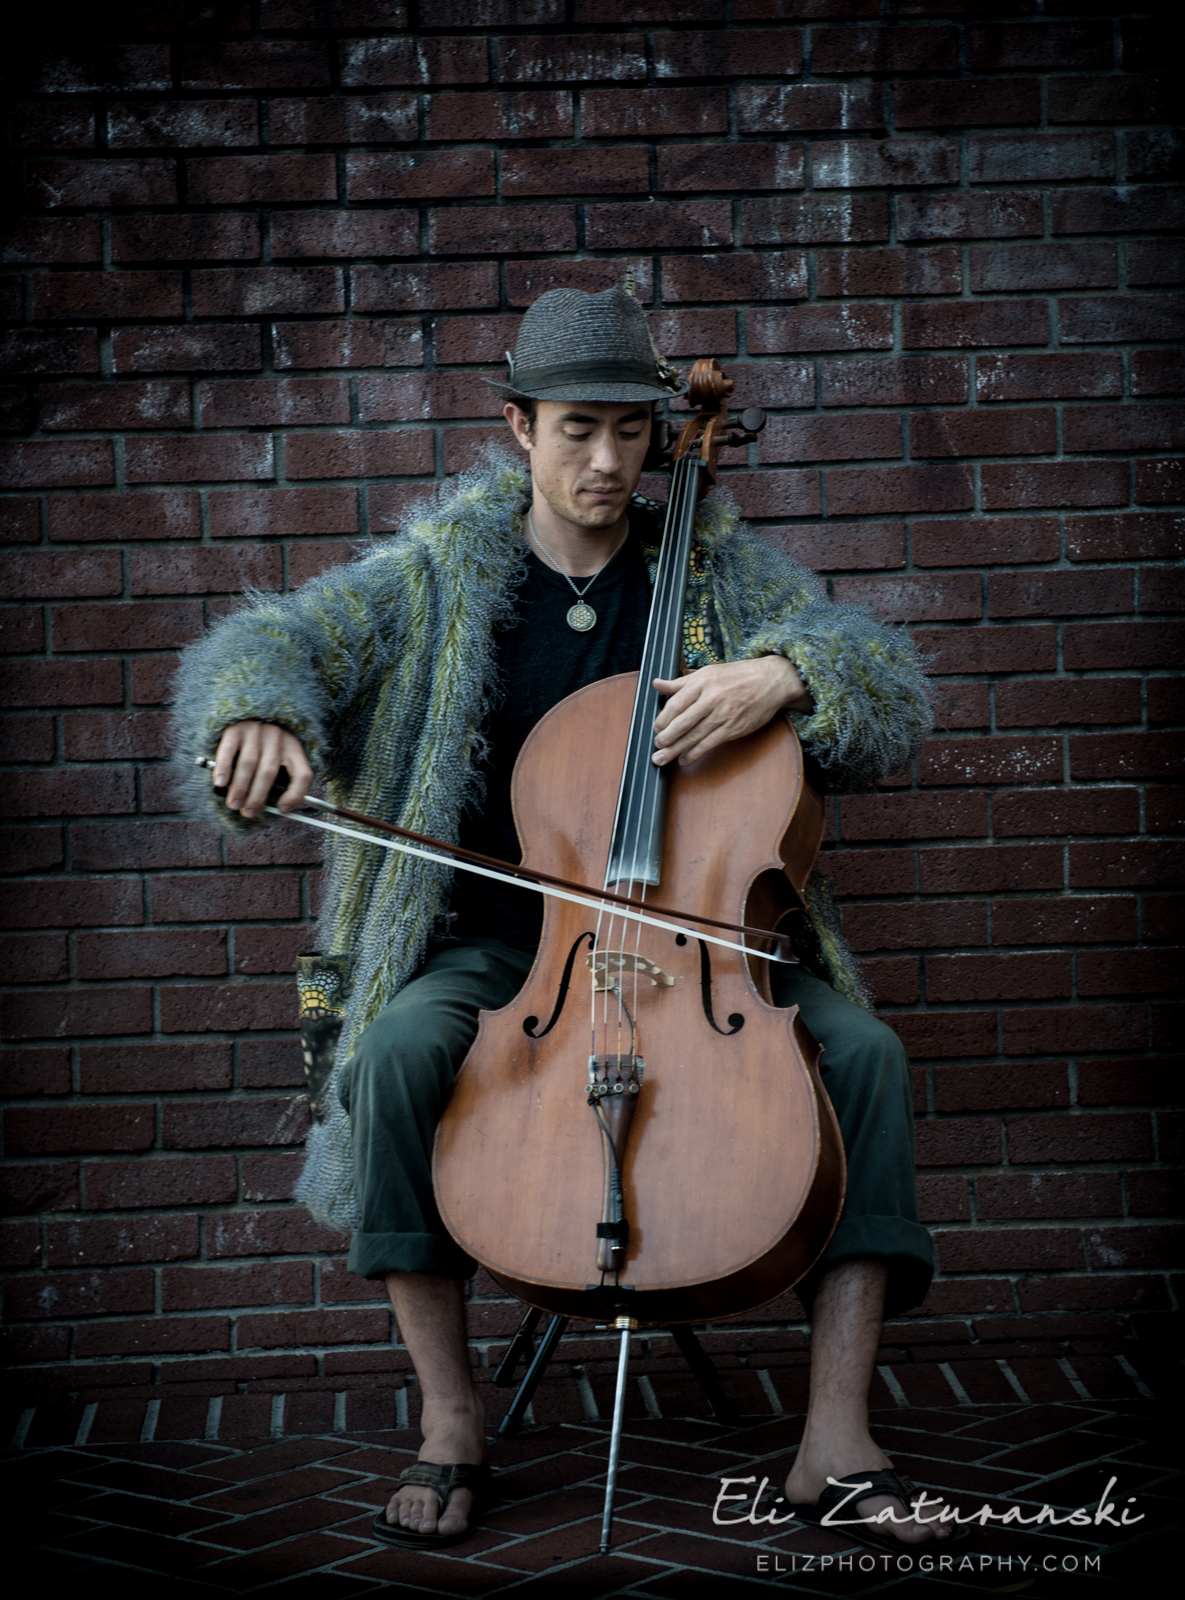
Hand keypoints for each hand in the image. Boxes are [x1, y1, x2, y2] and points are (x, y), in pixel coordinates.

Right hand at [213, 721, 312, 818]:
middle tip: (248, 812)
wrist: (250, 709)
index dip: (295, 795)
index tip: (282, 809)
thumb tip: (275, 808)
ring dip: (240, 787)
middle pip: (269, 772)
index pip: (302, 774)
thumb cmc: (266, 744)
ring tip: (234, 804)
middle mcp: (277, 738)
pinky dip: (224, 768)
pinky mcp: (235, 728)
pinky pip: (229, 751)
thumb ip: (280, 778)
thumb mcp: (281, 755)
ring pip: (249, 764)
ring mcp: (256, 731)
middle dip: (257, 796)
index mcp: (294, 748)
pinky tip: (220, 783)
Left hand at [652, 657, 811, 767]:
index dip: (663, 719)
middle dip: (666, 737)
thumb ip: (681, 682)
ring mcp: (723, 714)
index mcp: (702, 682)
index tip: (656, 728)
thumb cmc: (739, 675)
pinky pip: (710, 743)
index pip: (676, 704)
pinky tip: (685, 759)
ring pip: (694, 735)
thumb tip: (657, 684)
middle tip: (656, 747)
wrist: (771, 680)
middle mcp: (712, 698)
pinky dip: (695, 754)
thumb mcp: (708, 672)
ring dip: (676, 749)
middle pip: (682, 722)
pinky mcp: (734, 728)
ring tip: (662, 758)